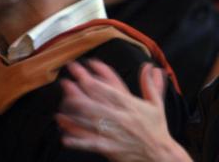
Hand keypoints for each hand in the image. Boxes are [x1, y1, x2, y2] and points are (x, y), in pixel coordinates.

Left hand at [56, 60, 191, 161]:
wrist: (159, 154)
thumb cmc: (157, 127)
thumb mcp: (156, 104)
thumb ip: (150, 84)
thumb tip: (150, 66)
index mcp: (131, 106)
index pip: (109, 90)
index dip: (94, 79)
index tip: (82, 71)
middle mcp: (121, 118)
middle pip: (95, 104)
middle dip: (78, 93)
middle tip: (64, 83)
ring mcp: (114, 134)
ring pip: (90, 124)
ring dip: (73, 117)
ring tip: (59, 111)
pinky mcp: (110, 148)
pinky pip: (90, 144)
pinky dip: (77, 141)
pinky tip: (65, 137)